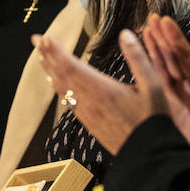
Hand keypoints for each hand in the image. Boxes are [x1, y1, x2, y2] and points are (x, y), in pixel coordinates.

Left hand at [33, 30, 165, 153]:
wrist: (148, 156)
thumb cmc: (153, 120)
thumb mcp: (153, 86)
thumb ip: (138, 58)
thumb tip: (126, 34)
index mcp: (103, 89)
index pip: (71, 66)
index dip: (55, 51)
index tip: (43, 37)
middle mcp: (89, 102)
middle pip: (61, 75)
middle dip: (48, 56)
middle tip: (36, 40)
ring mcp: (87, 114)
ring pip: (62, 89)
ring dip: (51, 70)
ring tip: (42, 57)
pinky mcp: (89, 123)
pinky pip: (67, 101)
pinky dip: (59, 87)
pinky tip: (58, 84)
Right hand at [142, 15, 189, 161]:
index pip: (187, 58)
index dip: (175, 39)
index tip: (165, 22)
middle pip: (174, 59)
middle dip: (163, 39)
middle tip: (152, 19)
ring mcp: (178, 100)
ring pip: (165, 69)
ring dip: (156, 50)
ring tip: (145, 30)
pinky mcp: (167, 111)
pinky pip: (157, 85)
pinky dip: (150, 69)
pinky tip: (142, 57)